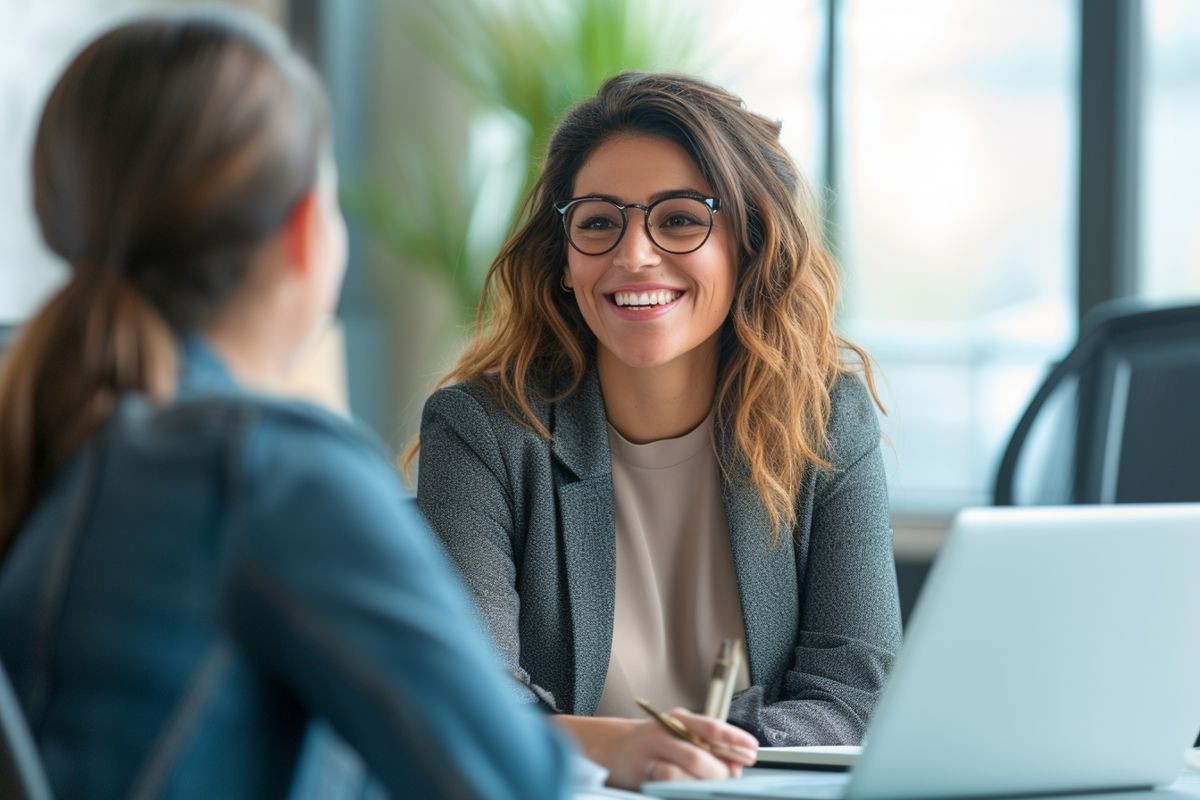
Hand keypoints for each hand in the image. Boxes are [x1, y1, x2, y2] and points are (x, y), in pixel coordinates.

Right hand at [552, 711, 757, 789]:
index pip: (710, 727)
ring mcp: (647, 757)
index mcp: (675, 718)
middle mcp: (660, 734)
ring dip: (699, 784)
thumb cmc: (654, 740)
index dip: (734, 739)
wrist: (610, 746)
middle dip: (718, 772)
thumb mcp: (680, 732)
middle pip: (696, 756)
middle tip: (729, 777)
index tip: (752, 749)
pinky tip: (691, 790)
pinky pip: (664, 787)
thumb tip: (736, 765)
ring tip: (710, 785)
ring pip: (678, 776)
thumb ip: (708, 745)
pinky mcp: (638, 777)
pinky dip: (682, 790)